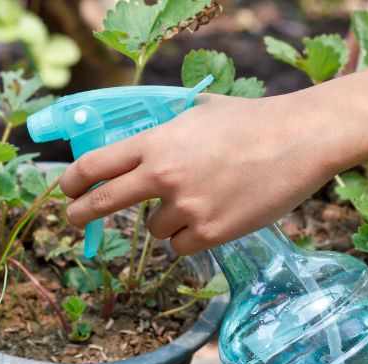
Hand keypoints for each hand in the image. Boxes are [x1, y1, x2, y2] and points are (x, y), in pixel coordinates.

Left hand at [59, 93, 342, 254]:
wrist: (301, 139)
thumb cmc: (251, 121)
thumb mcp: (197, 113)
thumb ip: (163, 129)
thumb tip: (136, 144)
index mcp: (156, 142)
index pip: (95, 164)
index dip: (73, 180)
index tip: (67, 190)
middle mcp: (162, 175)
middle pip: (104, 202)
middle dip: (82, 214)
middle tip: (74, 219)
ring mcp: (186, 206)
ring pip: (154, 229)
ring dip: (167, 221)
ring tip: (204, 199)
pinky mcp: (210, 232)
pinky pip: (180, 246)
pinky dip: (191, 237)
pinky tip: (215, 216)